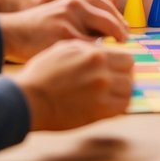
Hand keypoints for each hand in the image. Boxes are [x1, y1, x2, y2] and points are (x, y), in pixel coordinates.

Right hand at [0, 0, 127, 61]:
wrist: (3, 30)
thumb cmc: (27, 15)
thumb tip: (100, 6)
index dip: (115, 8)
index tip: (120, 22)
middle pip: (107, 4)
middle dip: (119, 23)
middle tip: (125, 37)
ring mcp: (65, 12)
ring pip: (102, 22)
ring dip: (113, 34)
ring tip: (116, 46)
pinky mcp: (62, 33)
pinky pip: (89, 42)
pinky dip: (98, 49)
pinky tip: (100, 55)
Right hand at [15, 40, 133, 130]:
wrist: (29, 98)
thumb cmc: (42, 72)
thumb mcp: (65, 48)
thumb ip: (88, 48)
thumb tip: (104, 49)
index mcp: (95, 55)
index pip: (126, 56)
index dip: (122, 62)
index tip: (117, 67)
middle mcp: (102, 72)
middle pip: (130, 71)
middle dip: (124, 74)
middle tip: (116, 79)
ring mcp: (102, 92)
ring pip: (129, 89)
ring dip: (123, 90)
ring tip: (113, 92)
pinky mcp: (99, 111)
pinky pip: (123, 106)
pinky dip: (120, 104)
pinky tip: (111, 103)